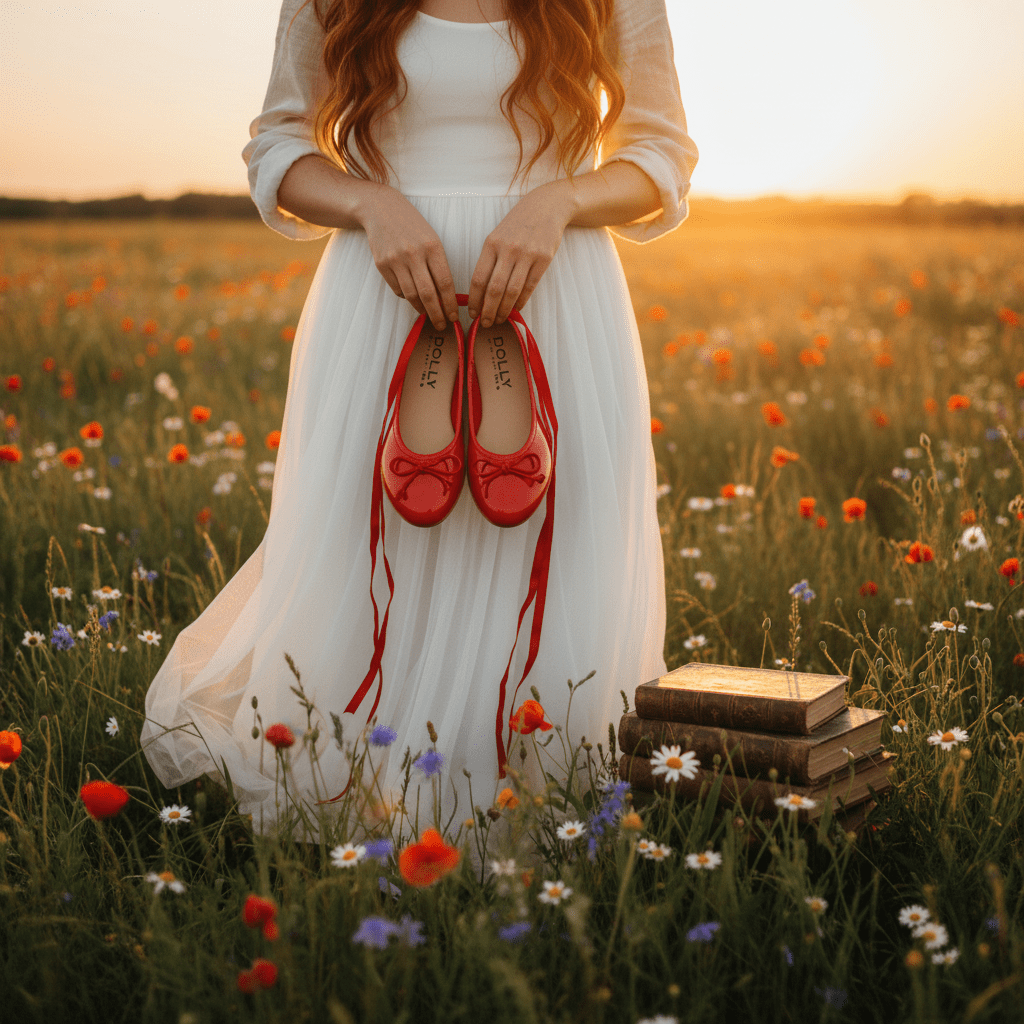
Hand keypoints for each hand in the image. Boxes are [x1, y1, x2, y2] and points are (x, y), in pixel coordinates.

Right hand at [359, 187, 458, 330]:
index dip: (450, 304)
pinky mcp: (382, 264)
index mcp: (432, 247)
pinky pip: (397, 290)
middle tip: (442, 325)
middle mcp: (414, 254)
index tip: (454, 316)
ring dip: (421, 309)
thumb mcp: (432, 239)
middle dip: (437, 314)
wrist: (381, 209)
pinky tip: (413, 298)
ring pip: (411, 295)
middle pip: (428, 294)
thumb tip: (448, 296)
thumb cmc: (413, 226)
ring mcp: (396, 260)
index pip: (445, 283)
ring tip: (428, 314)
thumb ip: (439, 265)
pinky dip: (407, 297)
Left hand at [468, 182, 573, 326]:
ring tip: (499, 320)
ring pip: (512, 290)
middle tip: (485, 324)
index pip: (479, 279)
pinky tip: (516, 309)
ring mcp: (527, 254)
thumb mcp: (497, 236)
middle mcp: (508, 250)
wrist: (546, 207)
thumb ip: (490, 260)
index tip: (472, 313)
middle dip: (488, 311)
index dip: (474, 300)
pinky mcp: (543, 259)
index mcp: (491, 244)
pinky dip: (522, 301)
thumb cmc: (518, 224)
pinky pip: (530, 286)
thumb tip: (481, 292)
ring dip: (504, 309)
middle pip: (494, 289)